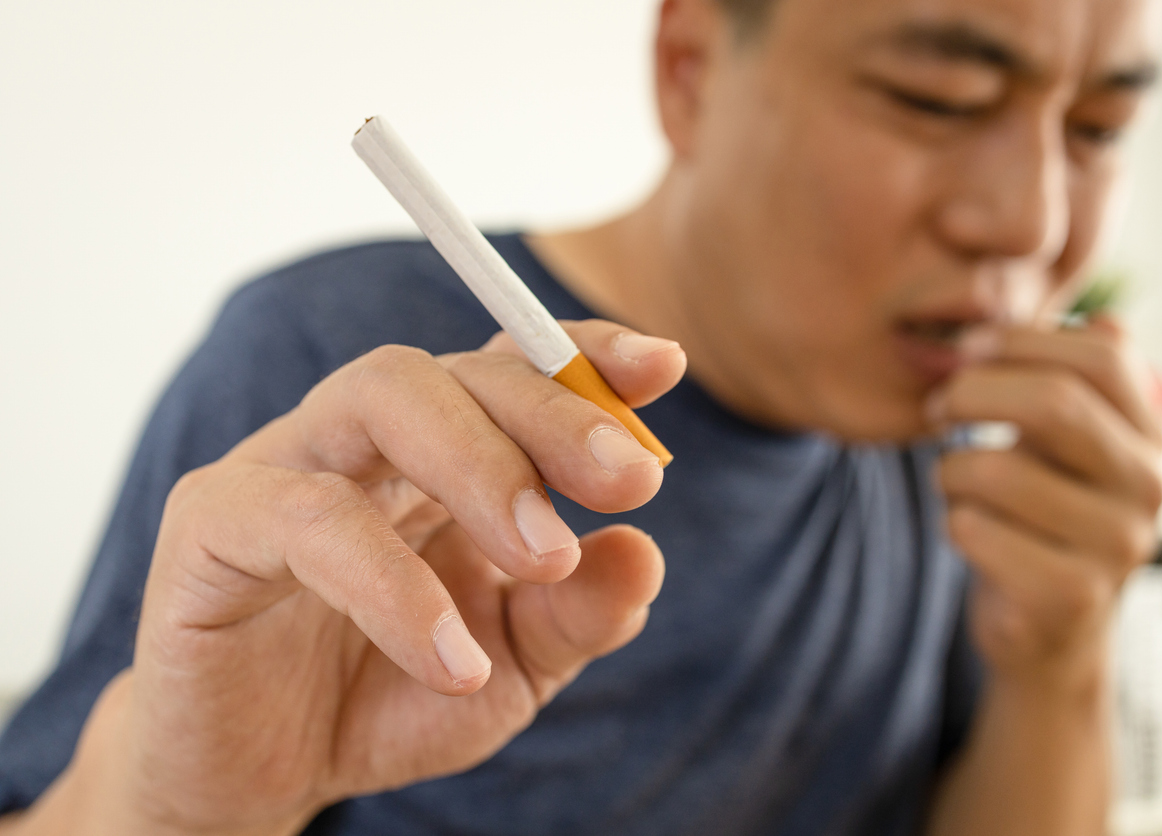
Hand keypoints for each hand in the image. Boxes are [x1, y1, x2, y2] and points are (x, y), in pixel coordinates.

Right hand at [19, 320, 684, 835]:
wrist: (264, 775)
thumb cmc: (390, 695)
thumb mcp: (514, 665)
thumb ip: (577, 612)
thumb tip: (646, 553)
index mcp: (441, 455)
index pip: (512, 369)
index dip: (586, 353)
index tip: (664, 367)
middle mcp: (365, 440)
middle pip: (457, 370)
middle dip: (553, 415)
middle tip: (631, 480)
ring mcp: (284, 464)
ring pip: (380, 395)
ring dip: (482, 467)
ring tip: (544, 555)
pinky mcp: (212, 522)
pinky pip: (306, 518)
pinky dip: (393, 585)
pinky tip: (452, 661)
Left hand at [930, 318, 1161, 691]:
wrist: (1046, 630)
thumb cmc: (1041, 516)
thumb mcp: (1064, 445)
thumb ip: (1072, 382)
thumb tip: (1107, 316)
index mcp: (1152, 435)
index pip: (1103, 356)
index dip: (1022, 340)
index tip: (967, 347)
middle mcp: (1151, 487)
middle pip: (1054, 404)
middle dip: (971, 392)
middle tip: (937, 407)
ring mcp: (1117, 546)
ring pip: (994, 470)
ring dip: (950, 470)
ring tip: (955, 482)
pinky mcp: (1070, 596)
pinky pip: (973, 529)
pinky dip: (953, 523)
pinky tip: (969, 533)